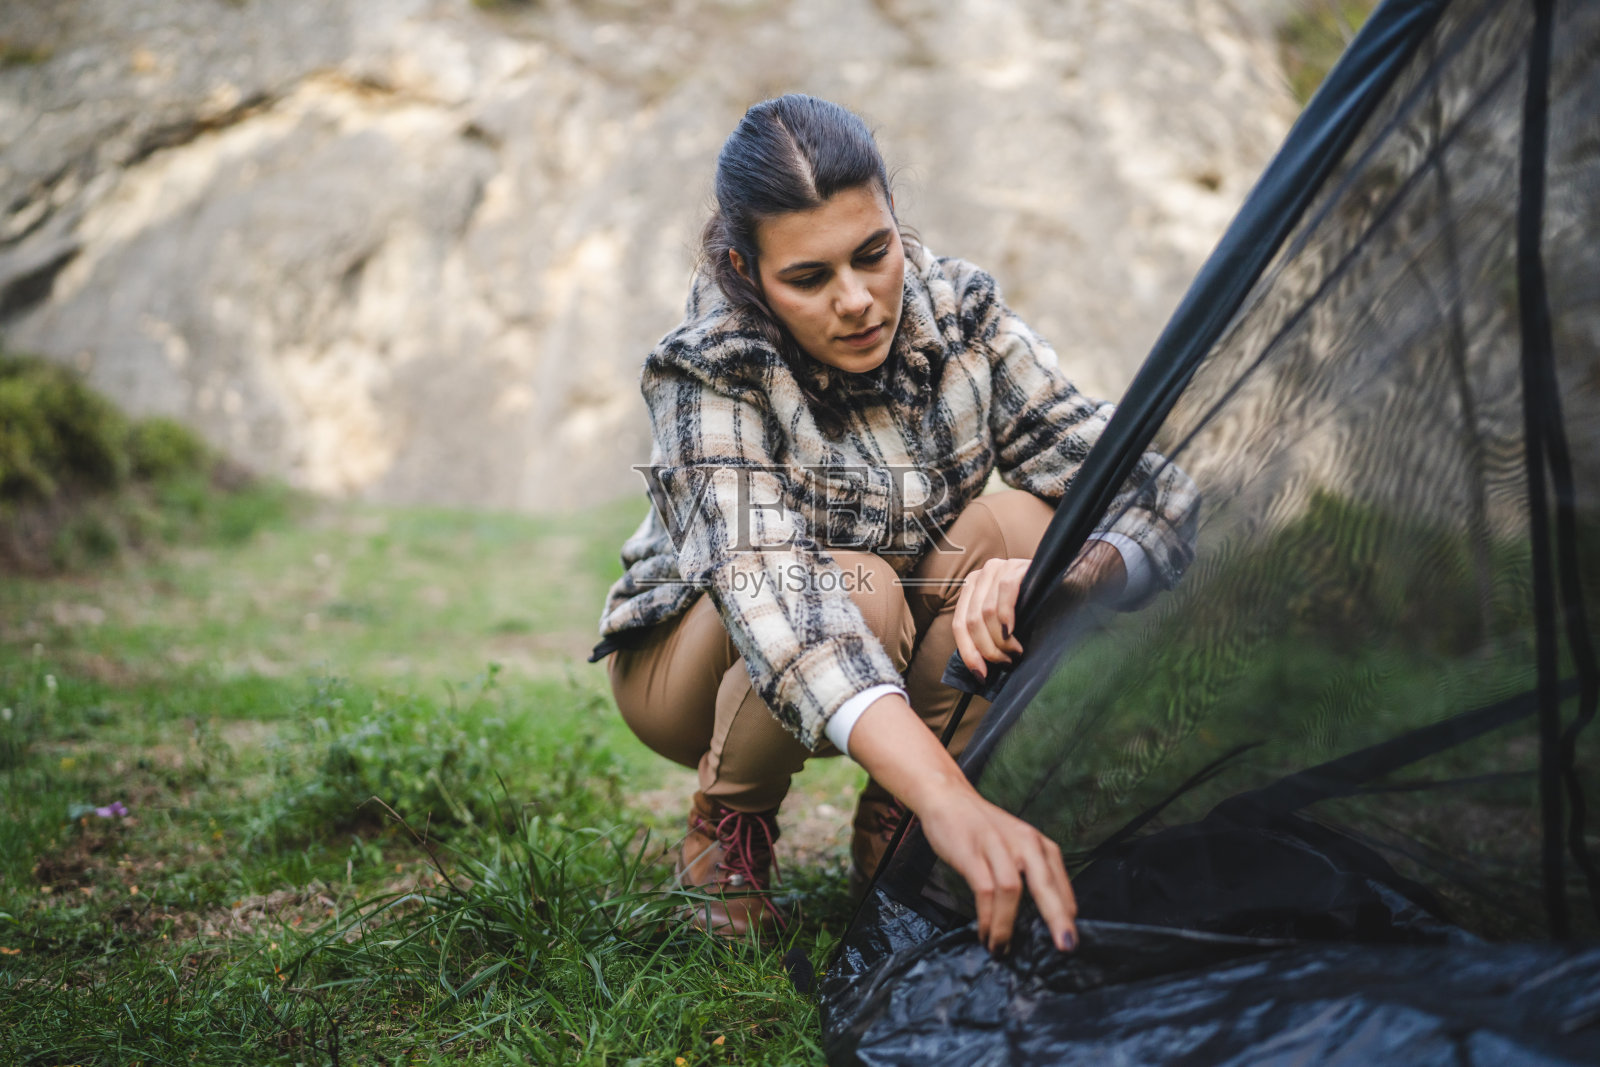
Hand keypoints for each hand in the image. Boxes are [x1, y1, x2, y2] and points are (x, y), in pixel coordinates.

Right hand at [916, 787, 1077, 954]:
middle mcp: (1024, 843)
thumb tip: (1043, 915)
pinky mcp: (973, 853)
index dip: (1066, 914)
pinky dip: (987, 917)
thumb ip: (1030, 871)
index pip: (1060, 884)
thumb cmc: (983, 828)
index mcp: (1039, 844)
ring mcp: (998, 847)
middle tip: (1065, 946)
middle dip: (1057, 919)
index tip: (1068, 941)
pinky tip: (985, 933)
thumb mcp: (1016, 844)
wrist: (948, 797)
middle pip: (1045, 885)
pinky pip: (985, 890)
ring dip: (1007, 926)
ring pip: (1012, 891)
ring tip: (1000, 948)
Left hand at [952, 542, 1127, 679]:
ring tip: (1015, 652)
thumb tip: (976, 669)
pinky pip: (1005, 592)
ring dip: (1000, 640)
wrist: (1068, 585)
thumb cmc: (1035, 609)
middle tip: (1006, 663)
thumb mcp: (1005, 625)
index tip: (980, 675)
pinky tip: (1013, 632)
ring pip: (986, 612)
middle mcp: (981, 576)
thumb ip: (987, 636)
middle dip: (987, 649)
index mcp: (971, 590)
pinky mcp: (1016, 566)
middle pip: (971, 621)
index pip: (959, 624)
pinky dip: (1006, 616)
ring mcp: (998, 568)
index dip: (968, 653)